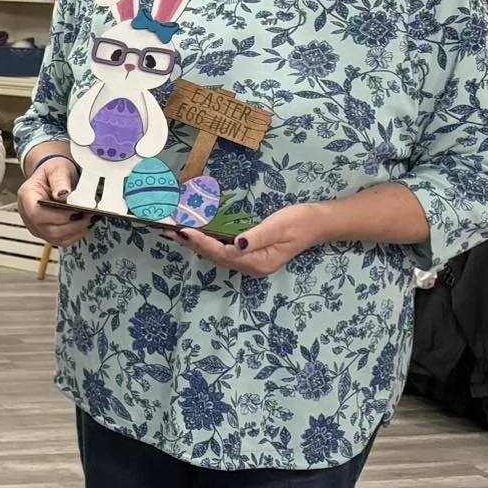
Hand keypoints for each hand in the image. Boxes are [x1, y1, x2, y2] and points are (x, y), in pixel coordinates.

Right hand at [17, 158, 92, 247]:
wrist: (53, 176)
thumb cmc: (53, 172)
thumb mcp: (57, 169)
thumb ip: (60, 181)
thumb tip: (63, 195)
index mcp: (27, 196)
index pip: (37, 214)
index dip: (58, 216)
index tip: (76, 210)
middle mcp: (28, 214)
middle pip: (48, 229)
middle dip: (72, 224)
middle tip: (89, 215)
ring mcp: (36, 225)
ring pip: (56, 238)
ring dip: (76, 231)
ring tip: (89, 219)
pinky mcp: (46, 232)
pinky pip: (61, 241)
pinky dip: (75, 235)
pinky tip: (84, 224)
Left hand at [173, 204, 325, 276]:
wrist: (318, 223)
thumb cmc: (300, 221)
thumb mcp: (279, 227)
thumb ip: (257, 236)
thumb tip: (238, 244)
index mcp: (259, 262)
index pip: (223, 253)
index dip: (202, 242)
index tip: (184, 231)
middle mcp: (252, 266)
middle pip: (216, 257)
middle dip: (192, 244)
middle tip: (169, 232)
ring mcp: (251, 262)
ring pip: (218, 255)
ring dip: (196, 244)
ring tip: (175, 234)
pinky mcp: (251, 254)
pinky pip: (224, 251)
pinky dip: (208, 243)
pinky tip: (196, 236)